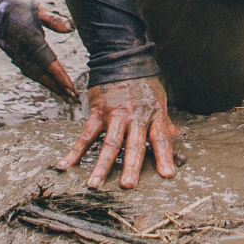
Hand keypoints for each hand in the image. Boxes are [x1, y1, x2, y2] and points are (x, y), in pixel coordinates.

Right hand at [0, 0, 78, 102]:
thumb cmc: (15, 8)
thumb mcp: (37, 10)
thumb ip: (53, 20)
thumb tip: (70, 28)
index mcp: (34, 44)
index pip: (52, 66)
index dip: (62, 79)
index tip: (72, 89)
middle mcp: (26, 55)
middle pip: (46, 77)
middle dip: (60, 88)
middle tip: (74, 99)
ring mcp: (20, 58)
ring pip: (39, 77)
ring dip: (52, 86)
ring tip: (65, 95)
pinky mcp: (16, 58)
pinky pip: (32, 73)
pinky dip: (43, 80)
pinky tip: (49, 83)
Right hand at [58, 77, 176, 189]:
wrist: (122, 58)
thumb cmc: (143, 82)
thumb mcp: (159, 99)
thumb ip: (165, 122)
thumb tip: (177, 138)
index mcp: (153, 114)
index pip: (161, 138)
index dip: (165, 157)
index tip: (167, 175)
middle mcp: (135, 116)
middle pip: (134, 144)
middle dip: (131, 166)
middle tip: (128, 186)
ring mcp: (115, 114)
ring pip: (109, 143)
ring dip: (102, 165)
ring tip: (94, 184)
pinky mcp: (98, 112)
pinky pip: (86, 134)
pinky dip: (75, 151)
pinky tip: (66, 165)